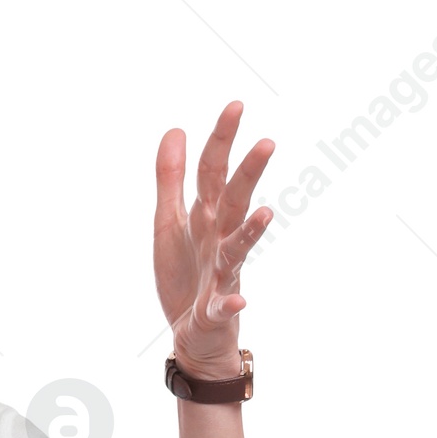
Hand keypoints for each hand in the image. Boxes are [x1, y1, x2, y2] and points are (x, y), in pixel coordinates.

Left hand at [154, 103, 272, 379]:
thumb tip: (175, 129)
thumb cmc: (185, 274)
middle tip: (266, 143)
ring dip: (250, 232)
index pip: (214, 171)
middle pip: (233, 201)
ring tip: (265, 213)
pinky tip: (238, 300)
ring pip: (237, 248)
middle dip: (248, 174)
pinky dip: (231, 303)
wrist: (192, 331)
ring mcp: (221, 273)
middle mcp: (218, 240)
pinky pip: (225, 305)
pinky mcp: (216, 308)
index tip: (236, 106)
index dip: (221, 140)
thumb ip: (171, 179)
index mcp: (205, 217)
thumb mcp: (170, 222)